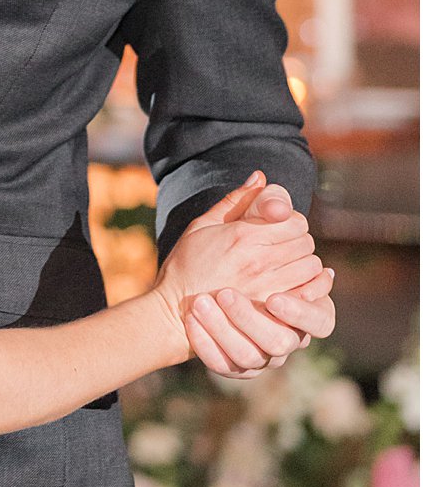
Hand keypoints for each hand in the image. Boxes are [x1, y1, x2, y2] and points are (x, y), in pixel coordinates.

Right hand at [155, 173, 320, 360]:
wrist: (175, 309)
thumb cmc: (185, 264)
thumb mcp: (203, 225)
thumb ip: (235, 200)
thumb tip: (260, 176)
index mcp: (243, 235)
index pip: (295, 221)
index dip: (292, 221)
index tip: (280, 227)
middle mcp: (259, 260)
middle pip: (306, 243)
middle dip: (299, 241)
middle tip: (285, 247)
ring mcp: (266, 287)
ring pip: (311, 268)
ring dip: (304, 265)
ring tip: (288, 267)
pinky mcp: (269, 310)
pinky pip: (308, 294)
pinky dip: (309, 288)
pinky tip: (295, 286)